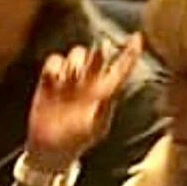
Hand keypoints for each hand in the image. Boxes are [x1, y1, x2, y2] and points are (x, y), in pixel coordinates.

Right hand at [26, 35, 142, 170]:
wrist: (50, 147)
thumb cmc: (76, 141)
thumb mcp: (94, 128)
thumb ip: (103, 110)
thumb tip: (109, 93)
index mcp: (105, 92)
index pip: (122, 68)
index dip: (130, 52)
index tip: (137, 38)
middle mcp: (89, 81)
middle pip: (98, 55)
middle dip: (97, 54)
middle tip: (92, 63)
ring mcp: (70, 79)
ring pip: (77, 53)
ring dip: (75, 62)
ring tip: (70, 78)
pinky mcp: (51, 79)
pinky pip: (55, 60)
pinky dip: (55, 66)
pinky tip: (54, 80)